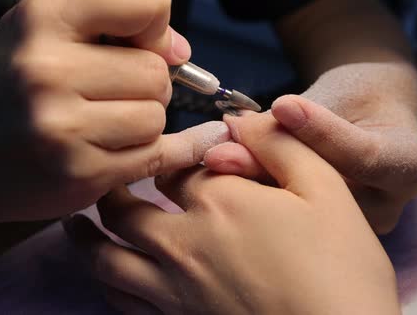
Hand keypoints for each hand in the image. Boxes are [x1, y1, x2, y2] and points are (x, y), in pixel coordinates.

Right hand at [0, 0, 228, 231]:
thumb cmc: (9, 90)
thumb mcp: (45, 33)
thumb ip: (115, 25)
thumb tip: (178, 50)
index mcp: (43, 20)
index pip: (145, 2)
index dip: (156, 25)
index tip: (143, 42)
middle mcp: (48, 70)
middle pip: (155, 72)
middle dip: (147, 85)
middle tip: (115, 94)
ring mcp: (63, 127)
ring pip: (156, 117)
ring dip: (144, 123)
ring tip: (106, 124)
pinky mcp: (80, 174)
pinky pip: (154, 156)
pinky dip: (152, 153)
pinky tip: (131, 148)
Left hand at [64, 112, 400, 314]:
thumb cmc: (341, 268)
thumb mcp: (326, 188)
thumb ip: (281, 144)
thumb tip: (242, 119)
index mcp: (219, 202)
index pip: (175, 169)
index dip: (171, 156)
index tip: (171, 155)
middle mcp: (184, 244)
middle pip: (125, 212)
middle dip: (112, 192)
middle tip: (106, 181)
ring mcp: (174, 291)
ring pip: (108, 262)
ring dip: (87, 240)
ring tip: (75, 226)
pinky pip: (123, 304)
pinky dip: (107, 286)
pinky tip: (109, 280)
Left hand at [205, 62, 416, 233]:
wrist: (370, 121)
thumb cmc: (356, 98)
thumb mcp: (338, 94)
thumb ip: (298, 116)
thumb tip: (242, 127)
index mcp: (406, 165)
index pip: (362, 156)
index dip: (318, 131)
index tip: (280, 105)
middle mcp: (385, 206)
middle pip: (323, 197)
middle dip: (263, 173)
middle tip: (217, 155)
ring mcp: (356, 229)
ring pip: (297, 219)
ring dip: (248, 193)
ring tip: (212, 167)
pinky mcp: (328, 240)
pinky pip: (284, 227)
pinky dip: (248, 207)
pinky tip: (215, 191)